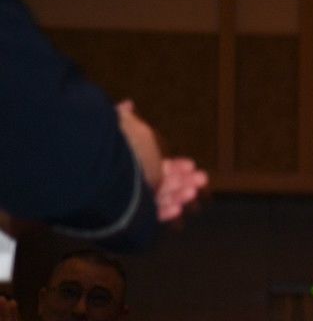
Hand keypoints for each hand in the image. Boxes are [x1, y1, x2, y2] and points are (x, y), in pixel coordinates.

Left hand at [116, 101, 206, 223]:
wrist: (102, 173)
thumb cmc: (116, 148)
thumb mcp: (125, 126)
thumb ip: (129, 118)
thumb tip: (128, 104)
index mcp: (131, 160)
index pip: (157, 165)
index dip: (175, 166)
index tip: (191, 164)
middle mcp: (131, 179)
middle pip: (163, 183)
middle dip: (184, 180)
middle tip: (202, 178)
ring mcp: (131, 198)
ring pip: (160, 198)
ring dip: (179, 194)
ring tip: (195, 190)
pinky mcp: (130, 215)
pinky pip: (150, 216)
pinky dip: (165, 212)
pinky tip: (179, 207)